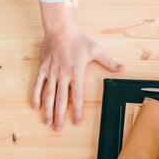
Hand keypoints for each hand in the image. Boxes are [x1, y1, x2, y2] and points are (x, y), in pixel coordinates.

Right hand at [32, 2, 122, 130]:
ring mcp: (51, 73)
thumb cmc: (78, 40)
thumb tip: (122, 68)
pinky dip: (36, 96)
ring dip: (48, 110)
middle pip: (61, 100)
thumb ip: (109, 62)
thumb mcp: (96, 51)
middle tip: (59, 129)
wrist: (60, 29)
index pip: (77, 97)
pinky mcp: (43, 69)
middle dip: (60, 116)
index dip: (76, 110)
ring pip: (48, 95)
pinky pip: (38, 85)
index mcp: (76, 73)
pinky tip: (35, 107)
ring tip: (47, 122)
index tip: (76, 122)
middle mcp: (63, 75)